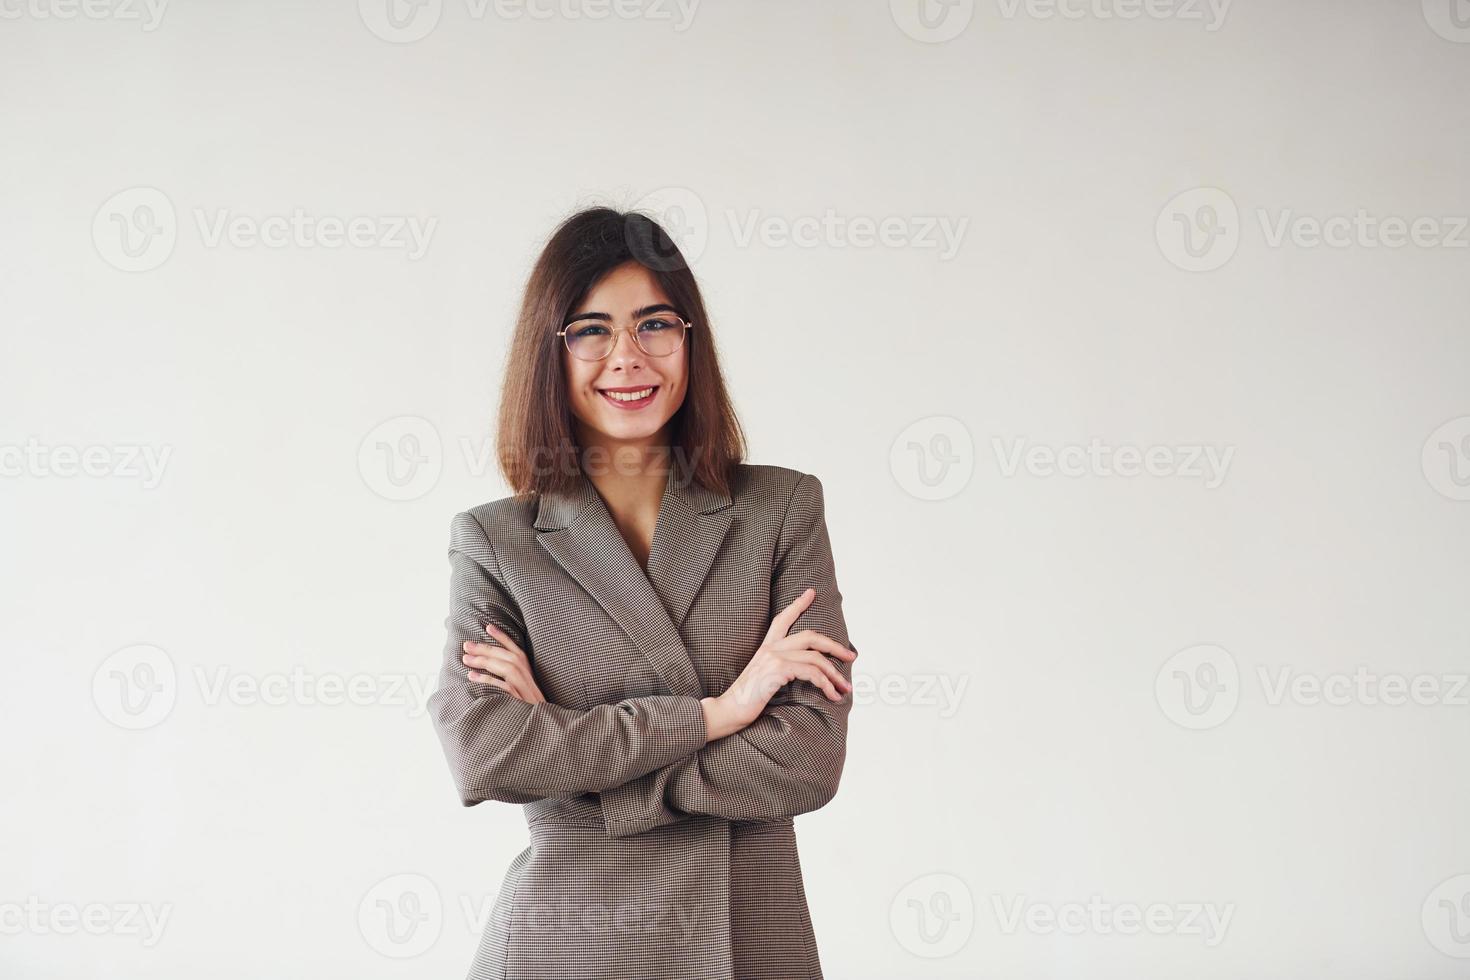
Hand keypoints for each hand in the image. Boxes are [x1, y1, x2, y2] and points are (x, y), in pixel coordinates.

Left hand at [462, 622, 545, 703]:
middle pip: (505, 656)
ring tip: (466, 658)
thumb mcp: (522, 684)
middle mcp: (526, 674)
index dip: (501, 636)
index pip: (513, 648)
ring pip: (504, 667)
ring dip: (484, 661)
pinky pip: (502, 686)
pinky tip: (471, 676)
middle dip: (485, 648)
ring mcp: (523, 686)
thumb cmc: (527, 703)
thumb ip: (511, 673)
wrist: (539, 721)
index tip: (488, 627)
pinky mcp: (518, 698)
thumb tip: (489, 663)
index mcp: (526, 668)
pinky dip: (486, 679)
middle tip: (466, 645)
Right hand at [703, 587, 856, 738]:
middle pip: (810, 636)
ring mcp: (773, 657)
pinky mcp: (777, 670)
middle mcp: (770, 648)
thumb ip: (780, 670)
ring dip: (835, 674)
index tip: (811, 593)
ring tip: (846, 688)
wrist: (727, 711)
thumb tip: (804, 673)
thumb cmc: (746, 701)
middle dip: (835, 646)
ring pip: (816, 658)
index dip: (798, 604)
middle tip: (851, 656)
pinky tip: (832, 695)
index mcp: (766, 648)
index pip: (783, 619)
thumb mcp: (764, 679)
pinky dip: (826, 684)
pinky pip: (811, 673)